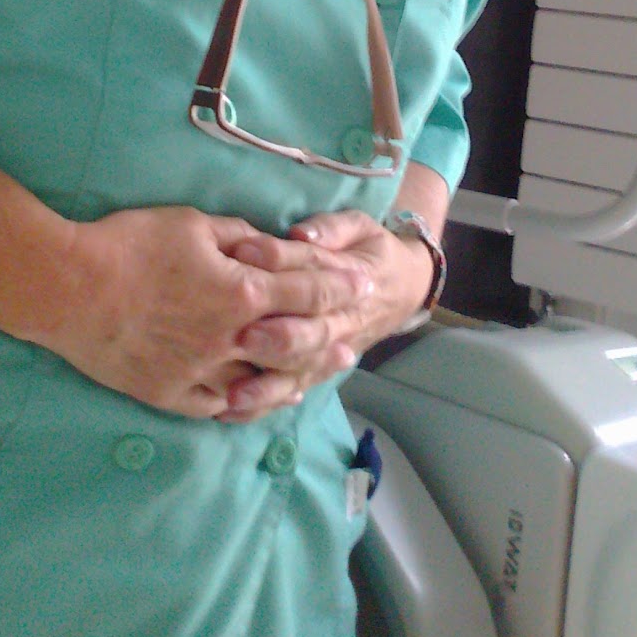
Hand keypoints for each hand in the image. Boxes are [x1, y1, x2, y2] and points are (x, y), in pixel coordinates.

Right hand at [37, 206, 372, 419]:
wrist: (72, 288)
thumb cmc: (131, 246)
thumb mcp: (191, 224)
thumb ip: (237, 238)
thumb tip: (267, 246)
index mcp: (242, 291)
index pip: (305, 289)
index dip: (338, 285)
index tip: (363, 282)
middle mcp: (232, 339)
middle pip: (294, 340)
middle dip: (329, 335)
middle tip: (355, 338)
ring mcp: (202, 372)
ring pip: (262, 381)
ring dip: (294, 377)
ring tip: (318, 376)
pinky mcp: (171, 394)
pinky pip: (218, 406)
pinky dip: (243, 404)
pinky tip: (256, 401)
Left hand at [223, 209, 434, 419]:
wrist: (403, 289)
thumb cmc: (370, 251)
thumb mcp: (360, 226)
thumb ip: (331, 228)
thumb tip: (301, 234)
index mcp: (350, 279)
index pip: (314, 271)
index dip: (280, 260)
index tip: (245, 252)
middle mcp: (341, 322)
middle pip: (311, 333)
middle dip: (278, 337)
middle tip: (242, 336)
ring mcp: (330, 351)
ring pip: (302, 372)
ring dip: (268, 385)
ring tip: (233, 393)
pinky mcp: (319, 369)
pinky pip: (295, 390)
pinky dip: (266, 404)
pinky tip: (234, 410)